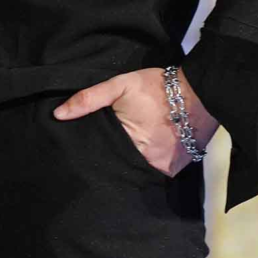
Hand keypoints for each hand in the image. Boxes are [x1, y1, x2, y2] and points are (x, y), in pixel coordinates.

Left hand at [51, 66, 216, 175]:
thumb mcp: (120, 85)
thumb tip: (58, 114)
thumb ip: (88, 99)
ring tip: (135, 146)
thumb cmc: (157, 87)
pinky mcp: (175, 168)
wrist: (199, 91)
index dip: (98, 152)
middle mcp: (143, 160)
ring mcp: (161, 167)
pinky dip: (153, 163)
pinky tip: (152, 149)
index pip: (102, 157)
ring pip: (138, 170)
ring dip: (135, 161)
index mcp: (126, 142)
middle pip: (120, 165)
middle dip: (116, 157)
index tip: (98, 145)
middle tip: (118, 143)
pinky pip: (157, 171)